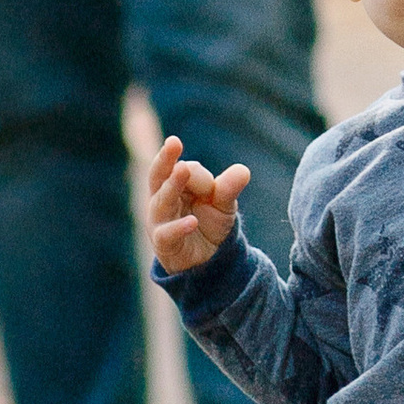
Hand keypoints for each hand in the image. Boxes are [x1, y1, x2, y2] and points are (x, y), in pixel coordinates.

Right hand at [146, 132, 249, 274]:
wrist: (206, 261)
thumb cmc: (209, 224)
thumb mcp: (223, 205)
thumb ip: (229, 188)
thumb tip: (243, 170)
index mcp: (175, 184)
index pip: (184, 170)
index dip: (199, 175)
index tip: (212, 187)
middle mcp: (161, 199)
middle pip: (159, 175)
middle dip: (165, 159)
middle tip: (173, 142)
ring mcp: (160, 220)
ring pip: (162, 200)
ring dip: (172, 185)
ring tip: (182, 169)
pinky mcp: (163, 243)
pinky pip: (167, 233)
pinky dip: (179, 227)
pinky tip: (193, 221)